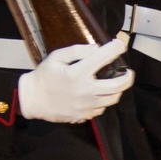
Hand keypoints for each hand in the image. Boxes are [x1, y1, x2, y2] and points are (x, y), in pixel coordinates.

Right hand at [17, 39, 133, 122]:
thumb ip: (77, 51)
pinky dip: (105, 99)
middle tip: (128, 71)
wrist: (32, 100)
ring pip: (114, 98)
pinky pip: (102, 108)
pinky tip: (99, 94)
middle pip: (118, 85)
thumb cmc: (43, 77)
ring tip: (115, 82)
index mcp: (78, 73)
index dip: (116, 48)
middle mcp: (86, 91)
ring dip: (118, 89)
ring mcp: (86, 105)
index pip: (104, 57)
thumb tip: (97, 48)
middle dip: (128, 76)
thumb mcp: (56, 57)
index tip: (120, 44)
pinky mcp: (84, 115)